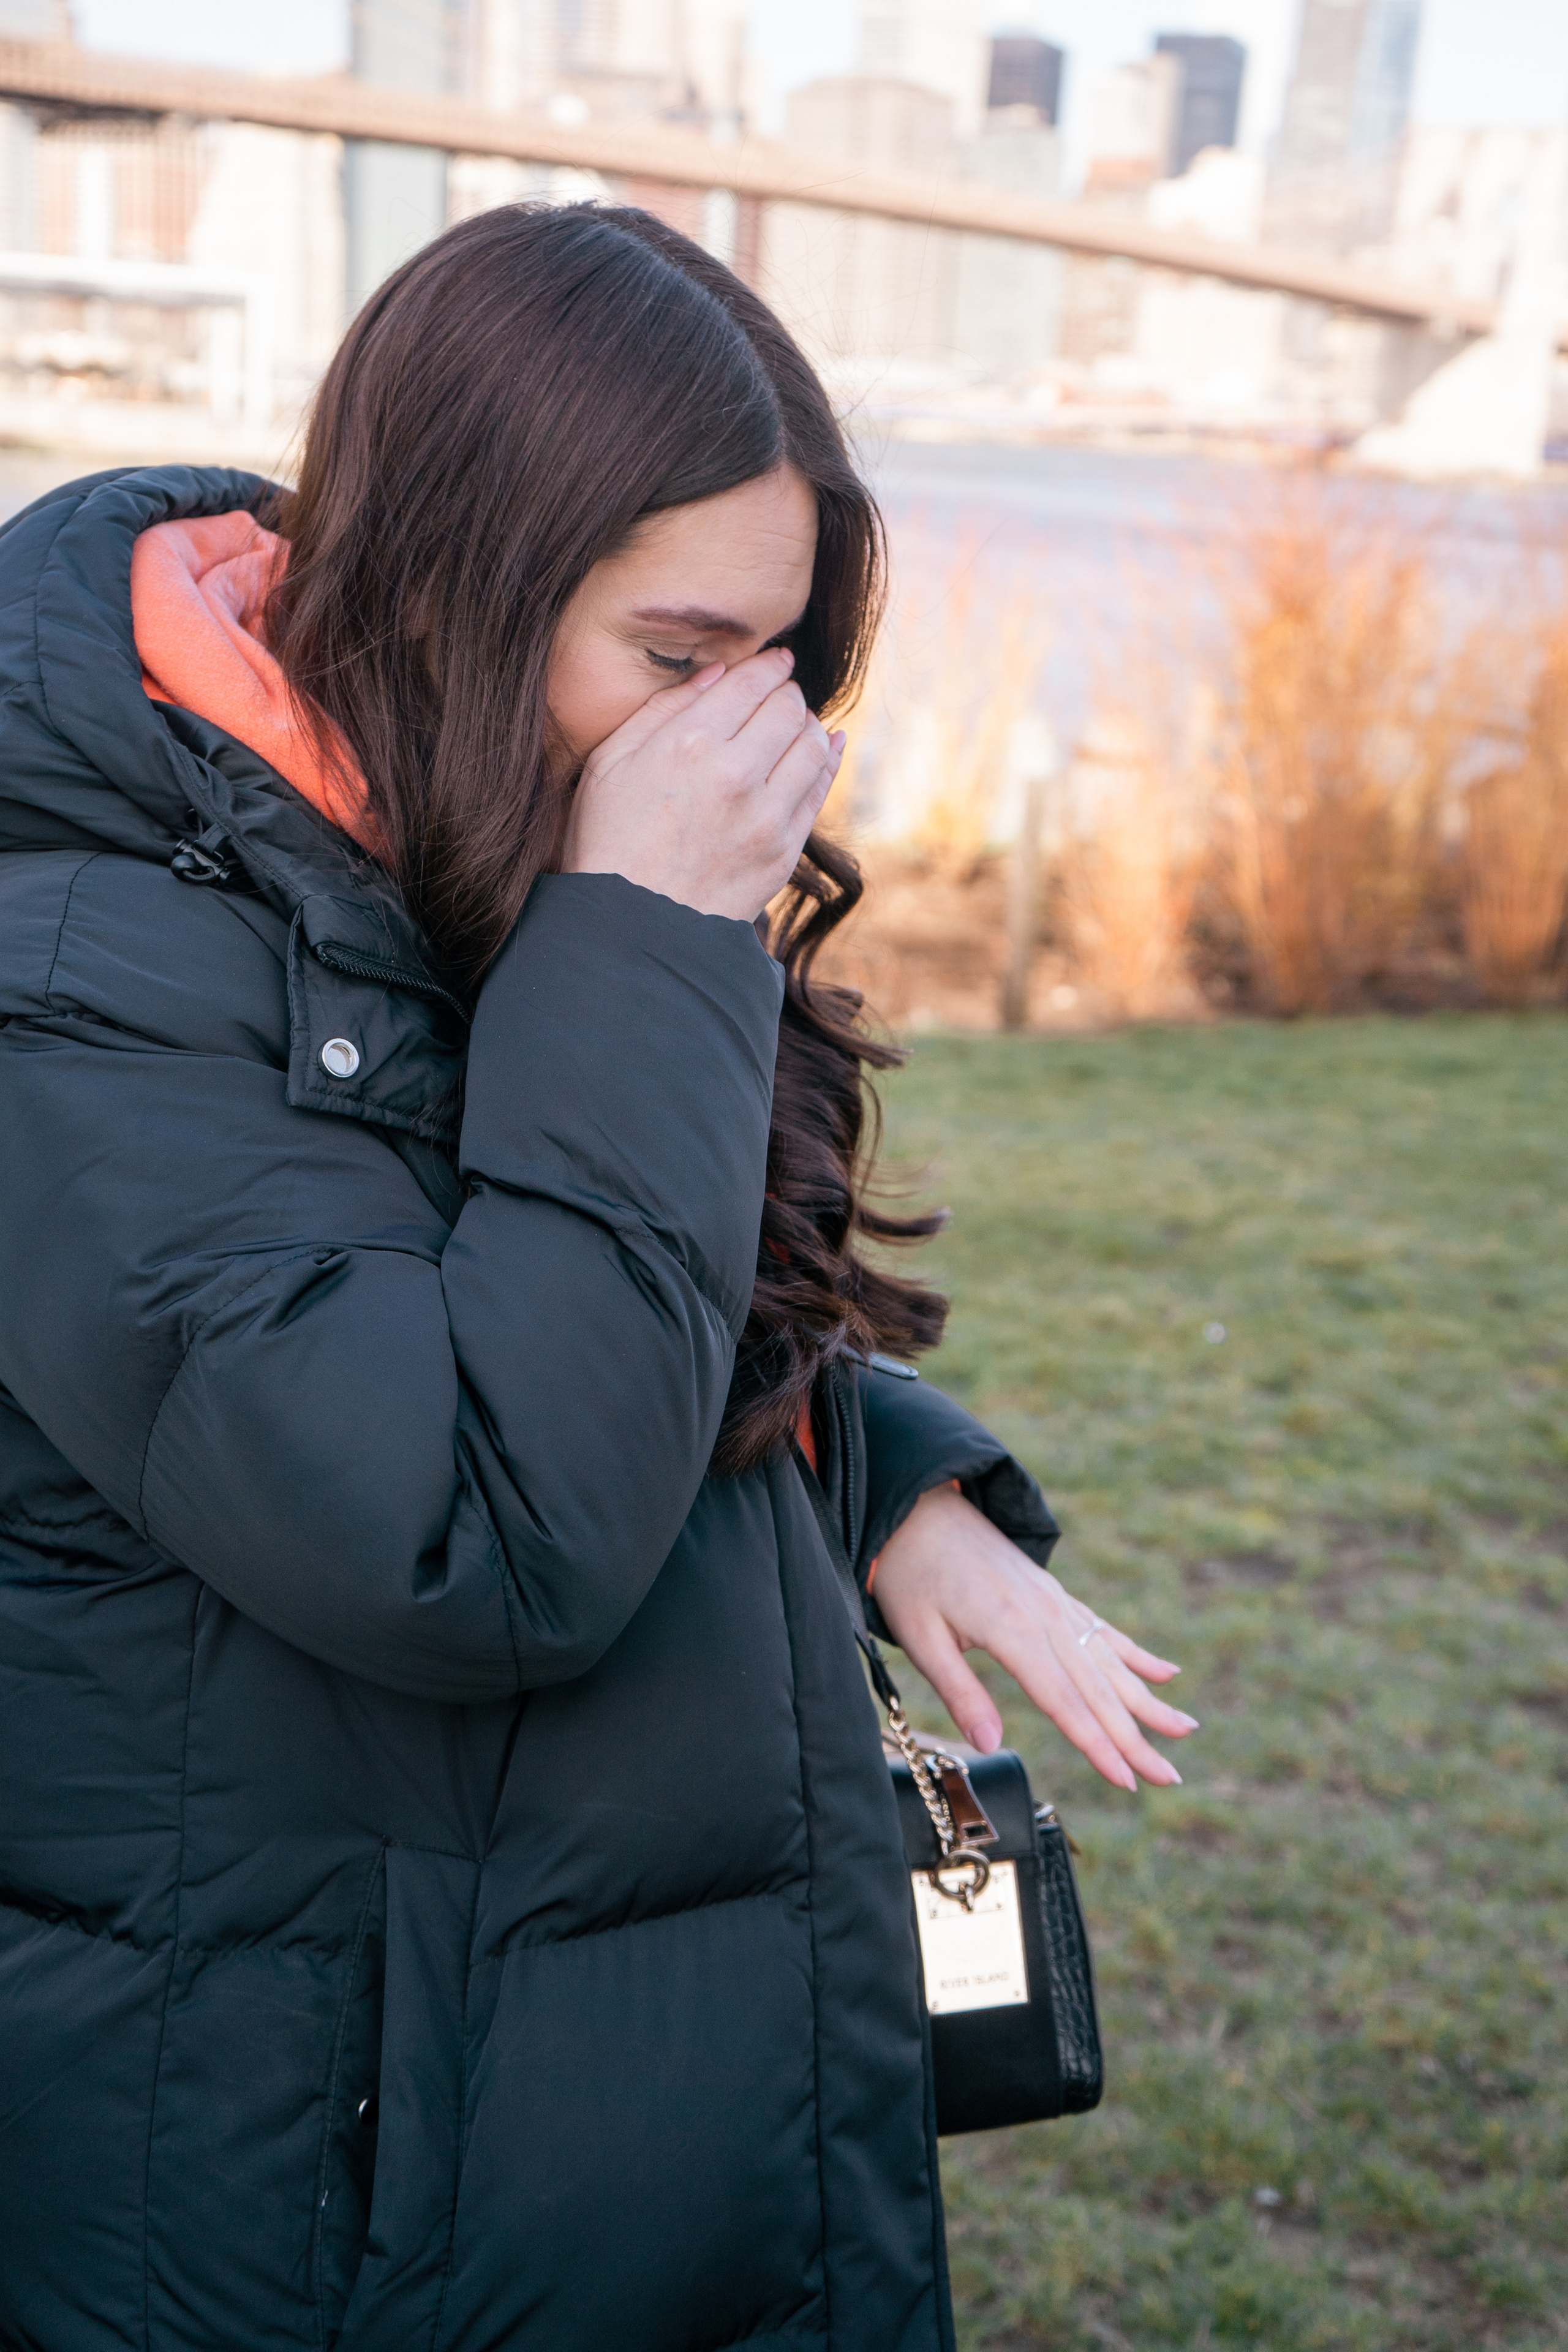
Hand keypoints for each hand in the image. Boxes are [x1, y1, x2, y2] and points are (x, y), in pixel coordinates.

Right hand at [561, 646, 844, 920]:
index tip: (775, 661)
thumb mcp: (609, 765)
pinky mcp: (784, 851)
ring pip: (812, 744)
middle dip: (786, 693)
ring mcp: (765, 816)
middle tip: (779, 693)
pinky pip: (819, 789)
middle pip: (788, 707)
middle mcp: (733, 775)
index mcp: (687, 744)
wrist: (631, 929)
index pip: (750, 682)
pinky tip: (826, 745)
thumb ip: (661, 710)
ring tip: (794, 724)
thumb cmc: (607, 842)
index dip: (768, 665)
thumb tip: (716, 673)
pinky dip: (827, 759)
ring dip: (808, 725)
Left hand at [871, 1484, 1197, 1791]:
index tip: (1128, 1782)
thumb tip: (990, 1744)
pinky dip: (1136, 1653)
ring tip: (1186, 1730)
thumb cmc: (911, 1575)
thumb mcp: (920, 1637)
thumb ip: (959, 1691)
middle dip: (1135, 1737)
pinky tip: (1168, 1673)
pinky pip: (1102, 1627)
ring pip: (1109, 1661)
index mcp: (1011, 1629)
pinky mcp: (1054, 1592)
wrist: (916, 1507)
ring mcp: (1055, 1601)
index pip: (1064, 1701)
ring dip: (1148, 1700)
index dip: (1097, 1745)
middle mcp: (1045, 1614)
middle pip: (1098, 1688)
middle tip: (1170, 1778)